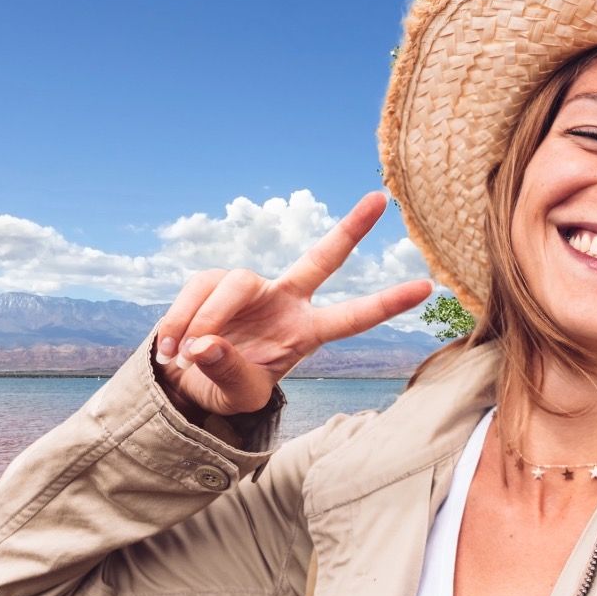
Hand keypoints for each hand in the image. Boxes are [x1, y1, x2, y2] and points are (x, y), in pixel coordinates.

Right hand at [153, 192, 432, 416]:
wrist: (186, 383)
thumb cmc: (224, 389)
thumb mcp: (235, 396)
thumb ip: (228, 372)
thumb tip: (206, 344)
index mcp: (304, 333)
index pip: (352, 317)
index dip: (386, 303)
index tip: (426, 288)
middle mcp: (285, 301)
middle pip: (322, 259)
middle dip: (350, 229)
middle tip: (381, 199)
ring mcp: (251, 287)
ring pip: (234, 284)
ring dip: (207, 320)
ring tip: (185, 356)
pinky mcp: (213, 280)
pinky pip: (197, 290)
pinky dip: (179, 321)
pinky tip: (170, 350)